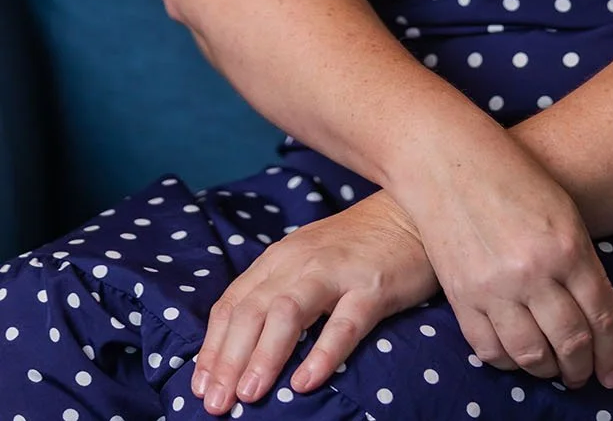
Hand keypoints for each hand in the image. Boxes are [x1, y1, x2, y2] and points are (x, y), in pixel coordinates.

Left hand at [191, 191, 436, 414]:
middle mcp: (301, 261)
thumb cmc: (355, 247)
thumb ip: (277, 294)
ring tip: (249, 395)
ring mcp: (337, 272)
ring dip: (264, 355)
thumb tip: (240, 351)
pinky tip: (306, 382)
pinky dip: (322, 353)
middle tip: (214, 404)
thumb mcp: (306, 262)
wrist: (411, 213)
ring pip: (288, 312)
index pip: (233, 304)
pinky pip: (345, 323)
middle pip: (252, 311)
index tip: (199, 387)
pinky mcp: (373, 286)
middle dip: (228, 360)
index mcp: (280, 258)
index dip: (212, 348)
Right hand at [402, 135, 612, 391]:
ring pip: (530, 355)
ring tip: (554, 369)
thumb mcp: (564, 214)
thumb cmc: (513, 177)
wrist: (446, 159)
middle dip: (582, 368)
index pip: (600, 315)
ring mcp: (494, 287)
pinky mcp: (460, 296)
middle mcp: (533, 271)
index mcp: (566, 245)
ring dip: (548, 371)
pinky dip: (508, 363)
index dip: (611, 352)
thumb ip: (592, 272)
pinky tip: (518, 358)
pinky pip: (488, 349)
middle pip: (569, 341)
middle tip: (585, 376)